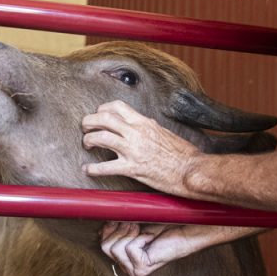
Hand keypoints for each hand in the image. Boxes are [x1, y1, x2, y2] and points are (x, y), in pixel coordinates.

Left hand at [81, 101, 200, 195]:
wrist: (191, 169)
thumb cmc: (182, 153)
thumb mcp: (164, 132)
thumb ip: (148, 128)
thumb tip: (141, 126)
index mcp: (144, 122)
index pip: (117, 106)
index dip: (103, 109)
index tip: (99, 114)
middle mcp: (136, 132)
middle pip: (104, 118)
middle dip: (89, 121)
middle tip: (85, 127)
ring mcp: (133, 150)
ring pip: (101, 137)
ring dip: (89, 140)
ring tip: (87, 144)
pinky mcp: (132, 168)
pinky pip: (106, 167)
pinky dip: (93, 168)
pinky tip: (87, 169)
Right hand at [100, 222, 261, 275]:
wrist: (188, 226)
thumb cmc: (167, 220)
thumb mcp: (137, 217)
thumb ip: (119, 219)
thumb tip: (99, 211)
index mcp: (124, 255)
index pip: (101, 244)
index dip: (109, 227)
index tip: (122, 218)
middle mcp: (127, 265)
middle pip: (104, 247)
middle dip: (119, 230)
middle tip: (136, 225)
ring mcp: (134, 269)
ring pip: (114, 248)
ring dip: (129, 233)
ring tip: (144, 231)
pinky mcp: (143, 268)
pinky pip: (129, 249)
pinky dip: (140, 238)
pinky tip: (152, 238)